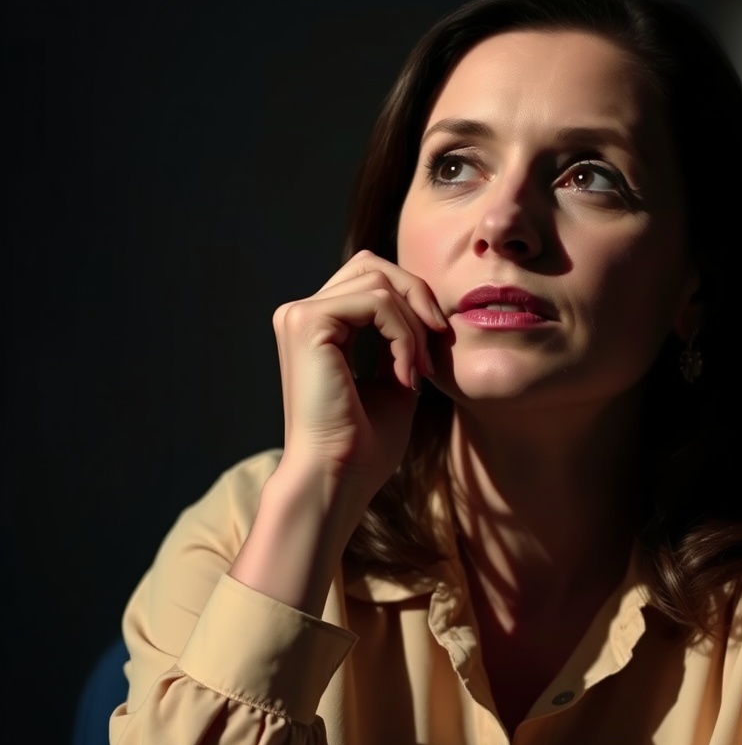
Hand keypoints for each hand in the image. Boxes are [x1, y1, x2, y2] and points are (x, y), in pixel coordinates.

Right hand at [271, 250, 447, 508]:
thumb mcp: (394, 380)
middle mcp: (301, 314)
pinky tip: (405, 375)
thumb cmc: (365, 444)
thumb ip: (401, 341)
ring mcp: (299, 315)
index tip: (436, 347)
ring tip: (417, 370)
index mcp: (317, 326)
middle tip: (438, 343)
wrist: (340, 478)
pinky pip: (377, 303)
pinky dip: (403, 335)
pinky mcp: (307, 323)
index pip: (371, 279)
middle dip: (417, 298)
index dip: (412, 301)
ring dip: (414, 325)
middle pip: (374, 266)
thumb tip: (423, 307)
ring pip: (379, 282)